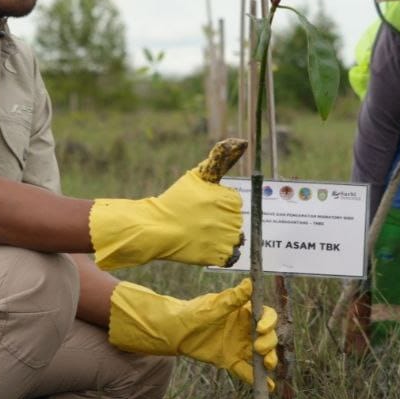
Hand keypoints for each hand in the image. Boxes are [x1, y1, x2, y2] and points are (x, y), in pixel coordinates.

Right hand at [89, 159, 242, 270]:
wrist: (156, 229)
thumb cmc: (176, 201)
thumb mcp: (198, 175)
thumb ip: (221, 158)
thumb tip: (243, 141)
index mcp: (230, 200)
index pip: (234, 202)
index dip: (217, 204)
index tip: (201, 206)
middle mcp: (232, 220)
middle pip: (234, 220)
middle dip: (219, 220)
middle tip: (197, 219)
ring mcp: (227, 240)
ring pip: (235, 238)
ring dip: (221, 236)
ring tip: (201, 232)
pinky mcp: (220, 257)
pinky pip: (230, 256)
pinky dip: (220, 253)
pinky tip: (205, 245)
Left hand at [107, 278, 278, 389]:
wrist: (176, 331)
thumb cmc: (194, 313)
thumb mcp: (214, 306)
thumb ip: (233, 298)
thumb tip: (249, 283)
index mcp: (245, 313)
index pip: (266, 316)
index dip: (269, 322)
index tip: (261, 328)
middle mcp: (246, 330)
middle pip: (268, 337)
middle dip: (269, 343)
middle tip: (258, 348)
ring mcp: (240, 346)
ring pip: (261, 355)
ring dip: (268, 360)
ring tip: (267, 366)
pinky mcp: (232, 360)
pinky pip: (247, 370)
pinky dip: (257, 378)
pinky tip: (268, 386)